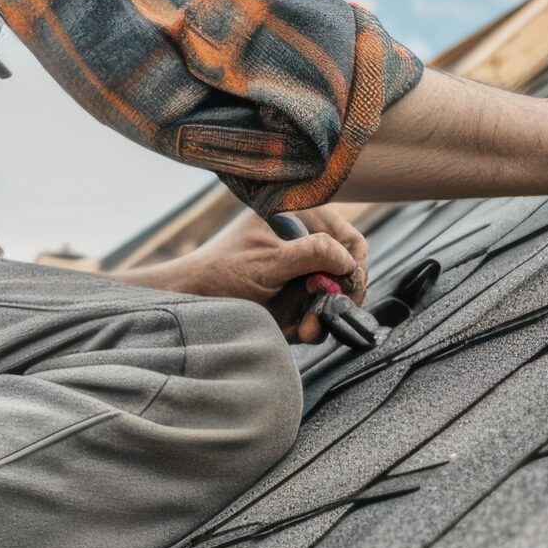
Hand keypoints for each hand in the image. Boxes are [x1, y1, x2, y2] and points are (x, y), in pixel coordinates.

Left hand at [108, 206, 369, 342]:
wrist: (192, 302)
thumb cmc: (222, 272)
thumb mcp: (269, 262)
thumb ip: (312, 254)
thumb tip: (348, 261)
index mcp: (299, 217)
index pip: (349, 238)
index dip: (354, 265)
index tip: (348, 290)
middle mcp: (304, 242)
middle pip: (346, 270)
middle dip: (337, 297)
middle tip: (324, 313)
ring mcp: (300, 271)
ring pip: (335, 296)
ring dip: (323, 315)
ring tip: (304, 327)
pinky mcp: (294, 297)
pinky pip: (318, 313)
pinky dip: (310, 326)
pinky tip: (295, 329)